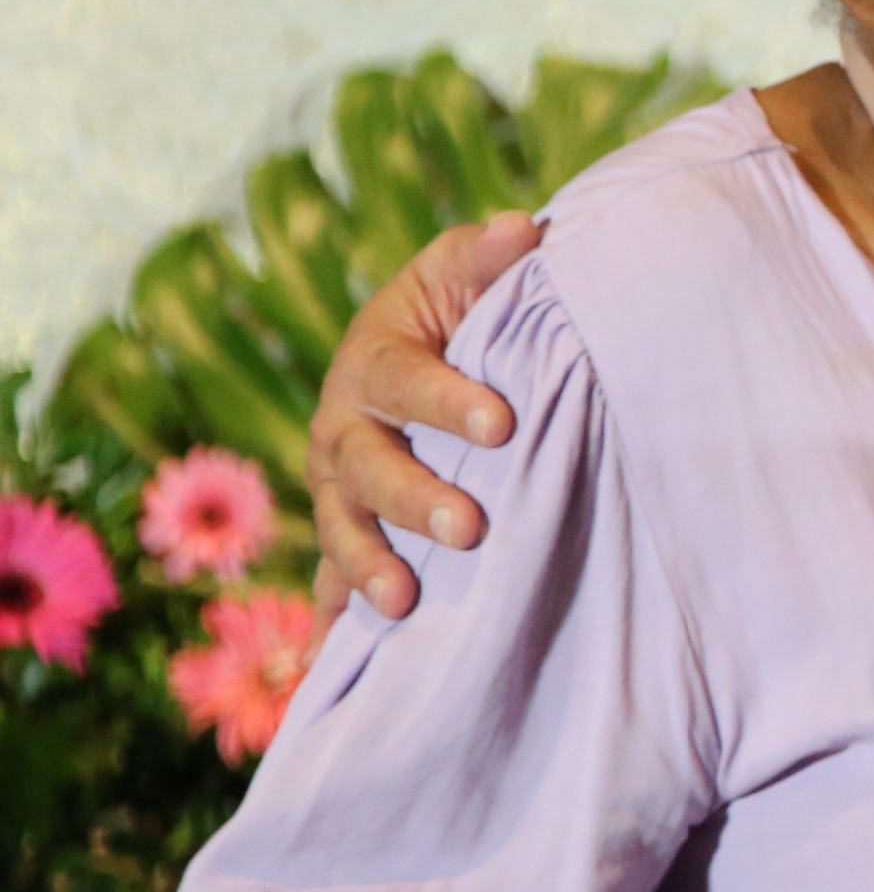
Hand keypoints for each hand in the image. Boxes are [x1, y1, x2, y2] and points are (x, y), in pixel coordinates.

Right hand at [311, 213, 539, 620]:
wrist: (419, 356)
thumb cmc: (453, 314)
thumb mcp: (463, 276)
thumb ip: (487, 257)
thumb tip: (523, 229)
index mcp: (374, 363)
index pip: (408, 383)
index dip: (451, 402)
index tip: (503, 424)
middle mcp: (344, 429)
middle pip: (369, 469)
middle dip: (416, 500)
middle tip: (472, 529)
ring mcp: (340, 489)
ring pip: (343, 530)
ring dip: (369, 567)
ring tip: (404, 602)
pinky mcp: (348, 533)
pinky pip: (332, 583)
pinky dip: (335, 620)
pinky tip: (340, 663)